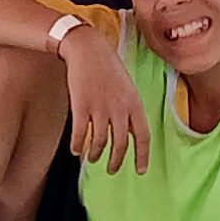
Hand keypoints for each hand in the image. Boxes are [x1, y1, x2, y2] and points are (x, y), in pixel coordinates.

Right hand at [59, 25, 151, 172]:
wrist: (89, 49)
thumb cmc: (109, 67)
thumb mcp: (128, 87)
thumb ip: (129, 110)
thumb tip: (127, 133)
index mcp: (135, 103)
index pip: (143, 136)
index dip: (143, 156)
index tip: (140, 171)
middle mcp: (119, 108)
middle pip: (120, 144)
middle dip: (116, 161)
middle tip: (112, 170)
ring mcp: (100, 107)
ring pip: (100, 142)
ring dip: (96, 154)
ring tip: (92, 159)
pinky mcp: (81, 105)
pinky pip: (81, 133)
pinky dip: (78, 145)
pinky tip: (76, 150)